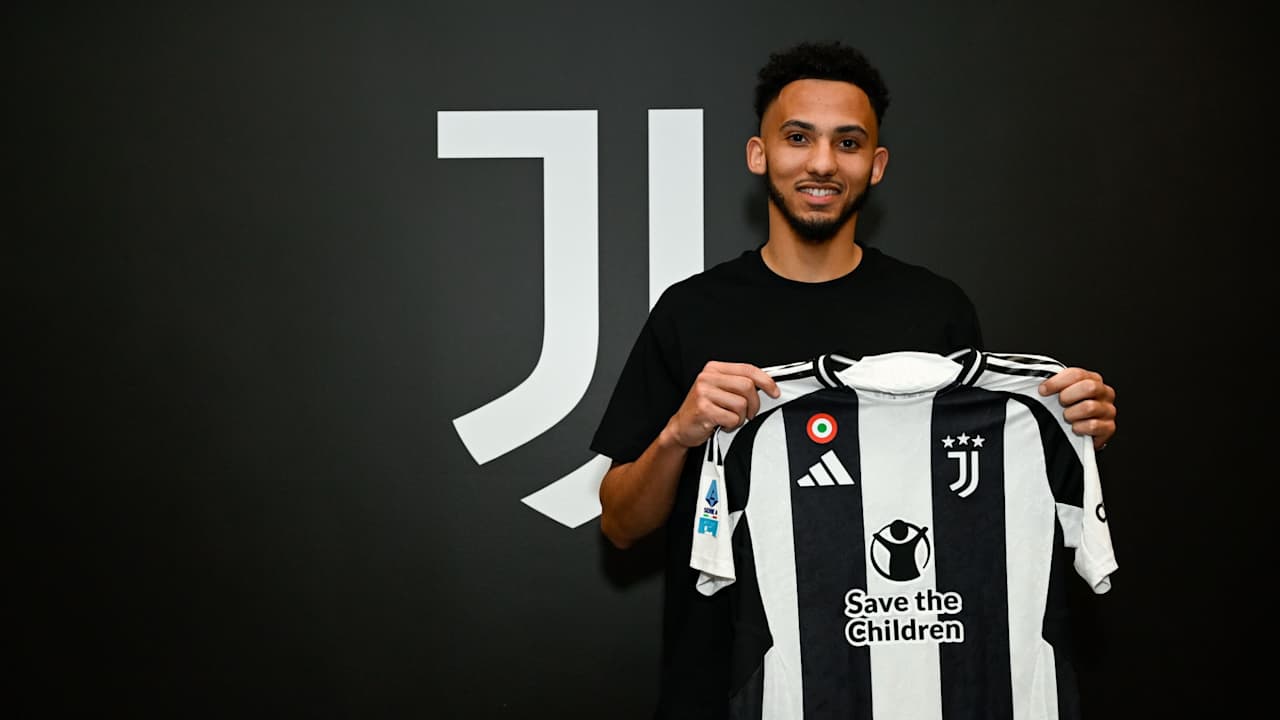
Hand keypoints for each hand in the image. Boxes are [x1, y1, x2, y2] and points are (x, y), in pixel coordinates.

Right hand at [663, 361, 780, 448]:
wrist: (681, 427)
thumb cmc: (703, 409)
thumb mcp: (719, 390)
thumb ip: (738, 383)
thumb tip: (766, 385)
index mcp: (713, 368)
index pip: (747, 369)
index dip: (766, 381)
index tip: (774, 391)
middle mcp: (707, 377)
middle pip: (747, 386)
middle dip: (753, 404)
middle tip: (748, 413)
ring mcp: (704, 392)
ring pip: (741, 404)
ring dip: (740, 417)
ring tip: (729, 418)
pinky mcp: (704, 409)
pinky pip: (732, 418)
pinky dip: (732, 426)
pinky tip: (722, 424)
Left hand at [1038, 367, 1116, 449]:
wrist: (1080, 433)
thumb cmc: (1070, 409)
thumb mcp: (1062, 393)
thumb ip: (1056, 384)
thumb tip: (1040, 384)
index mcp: (1093, 379)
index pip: (1076, 374)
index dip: (1057, 382)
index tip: (1043, 390)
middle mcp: (1104, 392)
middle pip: (1089, 387)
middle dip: (1068, 397)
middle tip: (1061, 404)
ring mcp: (1108, 410)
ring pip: (1089, 407)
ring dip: (1071, 414)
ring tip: (1067, 417)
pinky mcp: (1109, 427)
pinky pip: (1093, 426)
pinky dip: (1079, 428)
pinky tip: (1075, 428)